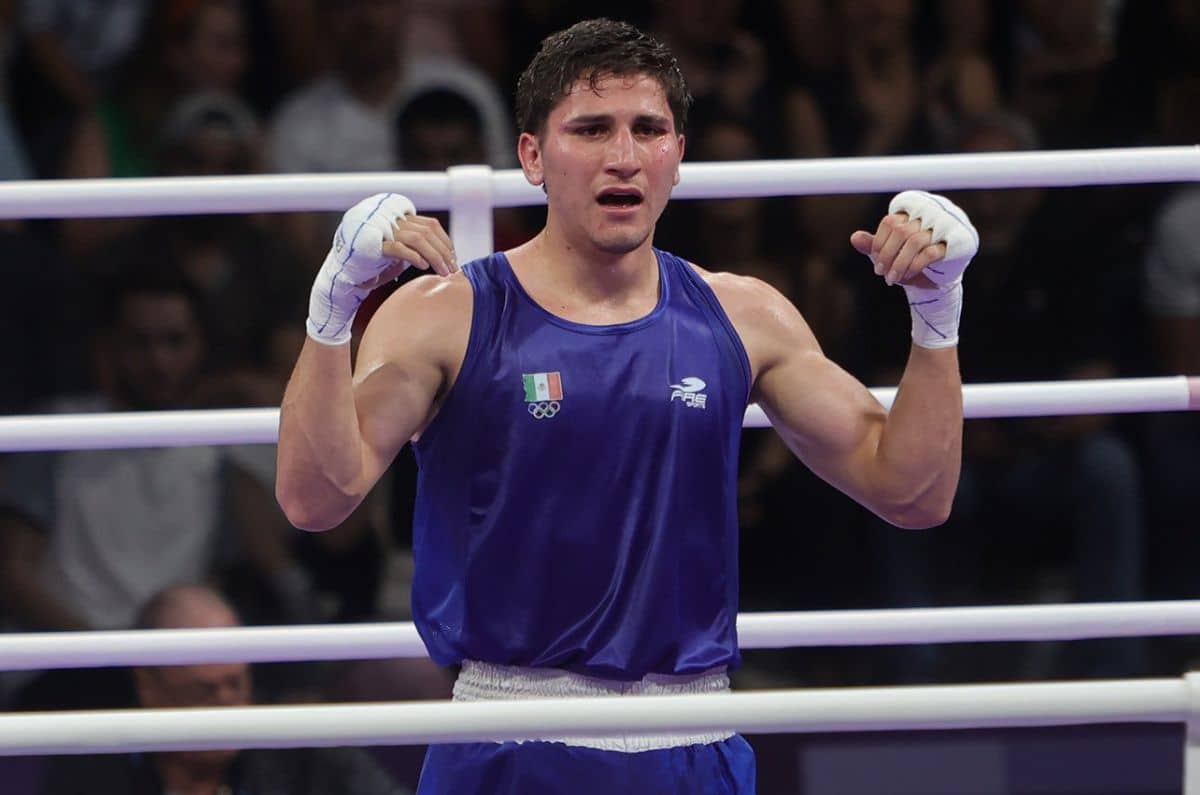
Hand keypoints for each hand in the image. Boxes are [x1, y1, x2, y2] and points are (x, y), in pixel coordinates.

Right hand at [307, 193, 456, 344]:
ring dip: (435, 256)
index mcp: (399, 219)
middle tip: (453, 269)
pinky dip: (414, 256)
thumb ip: (417, 248)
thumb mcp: (400, 254)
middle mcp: (391, 221)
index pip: (430, 224)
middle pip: (427, 231)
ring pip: (418, 238)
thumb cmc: (375, 266)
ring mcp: (382, 231)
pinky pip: (399, 247)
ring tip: (443, 272)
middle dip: (444, 251)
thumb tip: (445, 256)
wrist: (345, 274)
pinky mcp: (373, 245)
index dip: (445, 241)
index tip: (454, 258)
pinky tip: (423, 266)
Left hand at [851, 191, 978, 348]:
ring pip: (915, 242)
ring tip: (892, 279)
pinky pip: (930, 253)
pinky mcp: (956, 242)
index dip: (879, 243)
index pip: (890, 222)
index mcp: (912, 209)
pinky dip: (914, 266)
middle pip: (901, 231)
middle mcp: (930, 212)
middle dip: (886, 255)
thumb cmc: (910, 258)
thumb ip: (872, 244)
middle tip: (880, 273)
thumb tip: (854, 238)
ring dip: (899, 264)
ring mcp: (945, 225)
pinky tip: (908, 276)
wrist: (938, 276)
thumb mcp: (888, 252)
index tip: (874, 261)